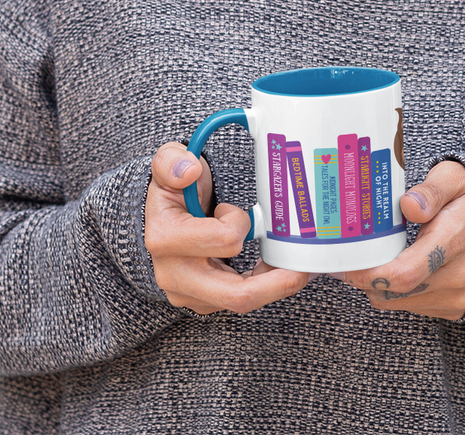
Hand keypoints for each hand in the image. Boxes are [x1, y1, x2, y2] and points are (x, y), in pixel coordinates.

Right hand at [145, 141, 309, 314]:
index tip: (233, 209)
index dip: (239, 222)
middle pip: (236, 295)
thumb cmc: (173, 188)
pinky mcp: (202, 302)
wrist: (162, 215)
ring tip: (291, 266)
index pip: (223, 240)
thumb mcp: (167, 162)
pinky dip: (263, 288)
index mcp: (165, 239)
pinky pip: (239, 302)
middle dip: (277, 284)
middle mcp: (173, 274)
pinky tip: (272, 270)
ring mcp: (188, 294)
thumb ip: (172, 160)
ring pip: (242, 302)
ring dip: (273, 285)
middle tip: (302, 269)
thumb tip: (188, 170)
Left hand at [343, 161, 464, 319]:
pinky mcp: (458, 308)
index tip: (345, 264)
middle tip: (350, 258)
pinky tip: (400, 266)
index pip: (403, 273)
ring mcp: (459, 296)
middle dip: (365, 278)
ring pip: (400, 302)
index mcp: (455, 238)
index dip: (368, 274)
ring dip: (381, 285)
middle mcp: (458, 275)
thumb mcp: (456, 177)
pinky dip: (400, 291)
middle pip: (394, 292)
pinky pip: (415, 306)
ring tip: (377, 257)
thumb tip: (408, 205)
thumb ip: (432, 189)